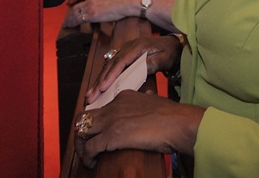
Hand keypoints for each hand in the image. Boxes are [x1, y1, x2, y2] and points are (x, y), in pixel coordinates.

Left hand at [65, 0, 140, 27]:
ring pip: (75, 13)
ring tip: (65, 24)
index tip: (72, 14)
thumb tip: (98, 12)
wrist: (125, 3)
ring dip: (68, 19)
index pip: (81, 3)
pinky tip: (69, 25)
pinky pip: (78, 18)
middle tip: (65, 21)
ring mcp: (91, 7)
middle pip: (76, 8)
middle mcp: (91, 0)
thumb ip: (101, 4)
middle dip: (69, 15)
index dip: (74, 9)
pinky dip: (72, 22)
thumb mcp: (108, 1)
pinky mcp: (93, 14)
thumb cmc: (122, 4)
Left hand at [75, 90, 203, 164]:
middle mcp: (114, 105)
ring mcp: (112, 119)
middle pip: (84, 117)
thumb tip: (149, 97)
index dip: (95, 124)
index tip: (97, 134)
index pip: (99, 109)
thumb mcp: (155, 101)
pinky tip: (92, 163)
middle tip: (85, 146)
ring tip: (87, 157)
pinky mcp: (112, 135)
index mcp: (123, 96)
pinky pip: (90, 147)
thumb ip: (146, 100)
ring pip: (81, 131)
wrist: (178, 123)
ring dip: (80, 146)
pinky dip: (87, 157)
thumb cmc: (172, 116)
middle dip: (81, 134)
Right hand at [86, 35, 183, 102]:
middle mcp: (128, 47)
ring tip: (89, 96)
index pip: (121, 62)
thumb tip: (141, 70)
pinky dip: (103, 79)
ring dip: (98, 81)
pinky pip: (111, 68)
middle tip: (91, 96)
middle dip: (100, 81)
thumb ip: (153, 63)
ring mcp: (125, 51)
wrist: (173, 44)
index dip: (111, 75)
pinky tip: (97, 89)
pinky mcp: (124, 56)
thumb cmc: (170, 52)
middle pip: (111, 65)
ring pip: (108, 67)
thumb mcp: (165, 58)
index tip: (103, 87)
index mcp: (138, 46)